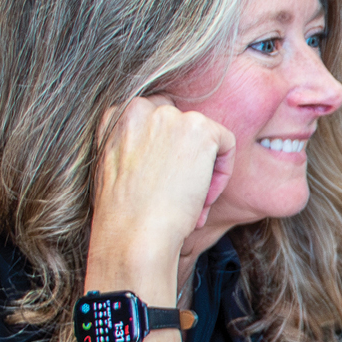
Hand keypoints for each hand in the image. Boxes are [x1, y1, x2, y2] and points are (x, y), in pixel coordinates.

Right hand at [87, 95, 235, 304]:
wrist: (134, 233)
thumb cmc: (125, 216)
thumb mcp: (118, 171)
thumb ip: (137, 150)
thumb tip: (169, 156)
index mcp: (115, 117)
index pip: (155, 121)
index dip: (168, 153)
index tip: (166, 184)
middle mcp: (139, 108)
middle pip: (181, 125)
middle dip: (187, 158)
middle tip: (182, 196)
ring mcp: (170, 116)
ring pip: (204, 136)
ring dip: (204, 169)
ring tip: (192, 203)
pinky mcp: (199, 128)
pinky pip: (226, 143)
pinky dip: (223, 172)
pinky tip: (204, 197)